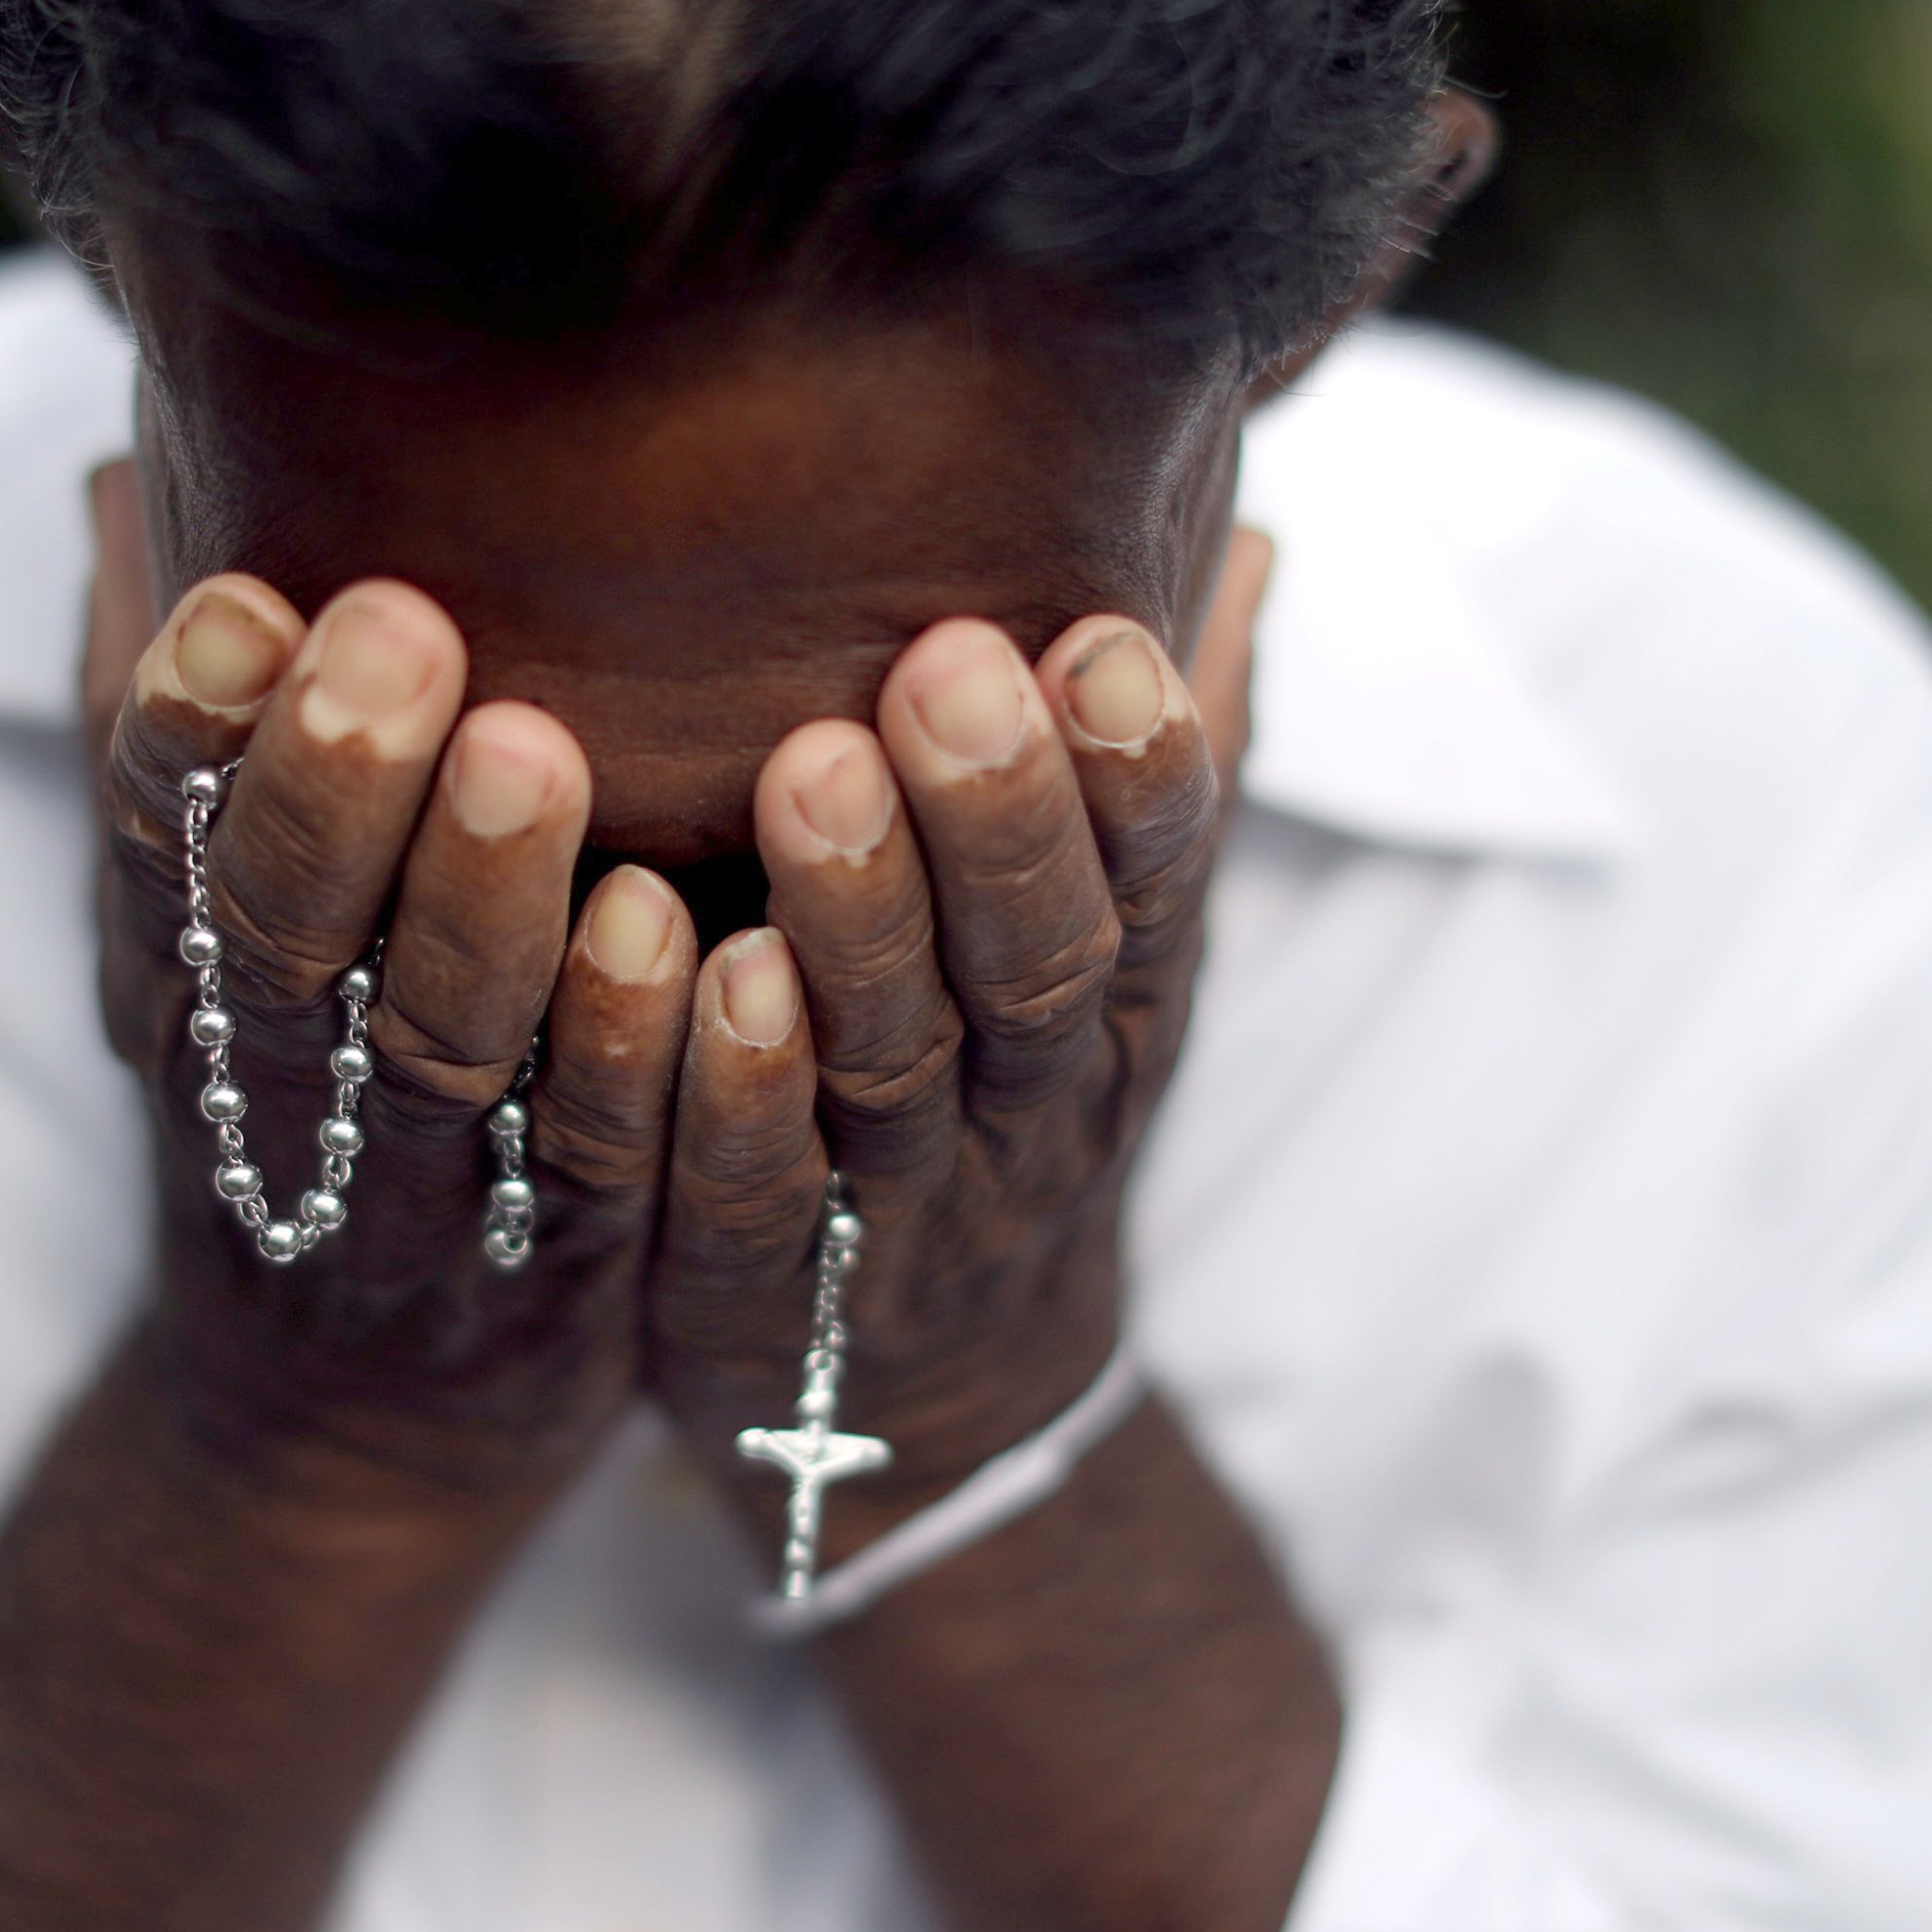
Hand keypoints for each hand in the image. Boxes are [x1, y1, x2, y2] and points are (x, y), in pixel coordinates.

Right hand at [82, 467, 695, 1495]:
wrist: (353, 1415)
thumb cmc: (304, 1094)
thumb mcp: (201, 930)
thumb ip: (189, 726)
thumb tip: (140, 470)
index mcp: (190, 980)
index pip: (159, 845)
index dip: (185, 730)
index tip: (232, 603)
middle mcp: (288, 1083)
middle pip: (287, 941)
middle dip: (335, 785)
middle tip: (393, 627)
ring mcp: (430, 1182)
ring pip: (443, 1045)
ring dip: (484, 903)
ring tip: (539, 756)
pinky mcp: (572, 1255)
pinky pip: (601, 1162)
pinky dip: (632, 1057)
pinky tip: (688, 944)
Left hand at [643, 530, 1272, 1530]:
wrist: (940, 1403)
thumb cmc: (1013, 1104)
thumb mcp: (1117, 950)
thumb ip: (1153, 760)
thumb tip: (1234, 528)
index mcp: (1119, 995)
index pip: (1160, 875)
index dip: (1142, 770)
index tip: (1107, 639)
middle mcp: (1029, 1096)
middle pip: (1040, 960)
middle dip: (1004, 816)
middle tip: (950, 669)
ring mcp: (901, 1201)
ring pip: (896, 1061)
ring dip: (862, 921)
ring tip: (811, 772)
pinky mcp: (758, 1282)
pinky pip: (751, 1187)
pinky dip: (734, 1086)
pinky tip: (698, 970)